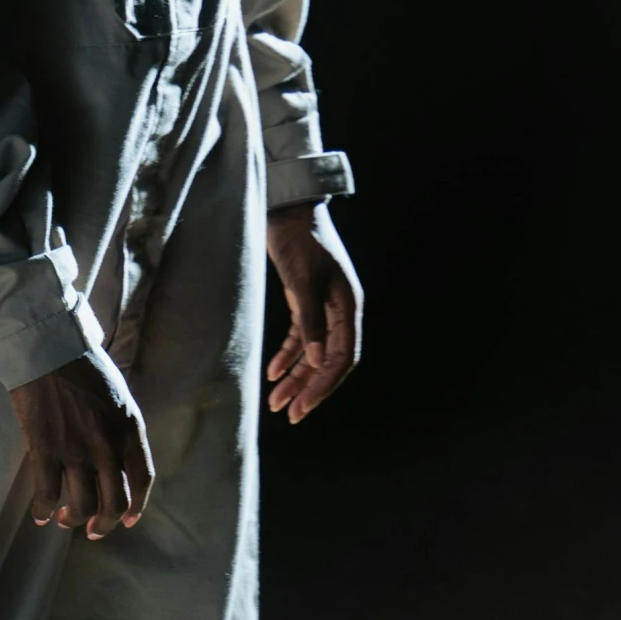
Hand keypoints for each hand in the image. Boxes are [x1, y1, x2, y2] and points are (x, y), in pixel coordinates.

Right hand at [8, 348, 153, 540]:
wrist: (48, 348)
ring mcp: (76, 450)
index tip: (128, 521)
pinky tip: (40, 515)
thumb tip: (117, 461)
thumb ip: (121, 429)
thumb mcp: (118, 395)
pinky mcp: (46, 450)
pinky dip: (43, 510)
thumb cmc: (83, 365)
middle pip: (114, 503)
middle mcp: (108, 445)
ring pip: (82, 506)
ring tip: (65, 519)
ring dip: (74, 520)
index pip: (143, 480)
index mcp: (130, 428)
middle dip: (105, 524)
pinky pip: (46, 493)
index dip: (137, 507)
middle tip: (94, 529)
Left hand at [265, 200, 362, 423]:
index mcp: (348, 306)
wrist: (287, 206)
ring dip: (295, 376)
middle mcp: (340, 310)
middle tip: (288, 413)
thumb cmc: (297, 238)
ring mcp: (323, 305)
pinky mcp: (306, 299)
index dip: (324, 385)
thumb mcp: (301, 279)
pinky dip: (288, 354)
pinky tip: (273, 371)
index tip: (304, 406)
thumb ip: (310, 320)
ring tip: (276, 401)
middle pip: (328, 360)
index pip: (342, 357)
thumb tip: (318, 361)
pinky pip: (301, 336)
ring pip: (312, 351)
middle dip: (308, 388)